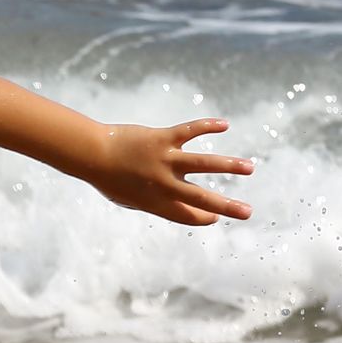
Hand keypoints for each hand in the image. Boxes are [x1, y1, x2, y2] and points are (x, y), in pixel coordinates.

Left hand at [86, 118, 252, 225]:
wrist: (91, 154)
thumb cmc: (108, 178)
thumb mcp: (128, 198)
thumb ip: (152, 200)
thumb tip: (173, 202)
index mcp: (155, 203)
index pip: (188, 215)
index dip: (203, 217)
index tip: (216, 216)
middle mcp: (163, 185)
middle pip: (201, 198)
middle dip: (227, 206)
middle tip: (248, 212)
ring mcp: (164, 161)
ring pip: (203, 164)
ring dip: (229, 166)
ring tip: (250, 167)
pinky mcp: (162, 139)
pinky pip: (190, 131)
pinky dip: (207, 126)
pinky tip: (224, 125)